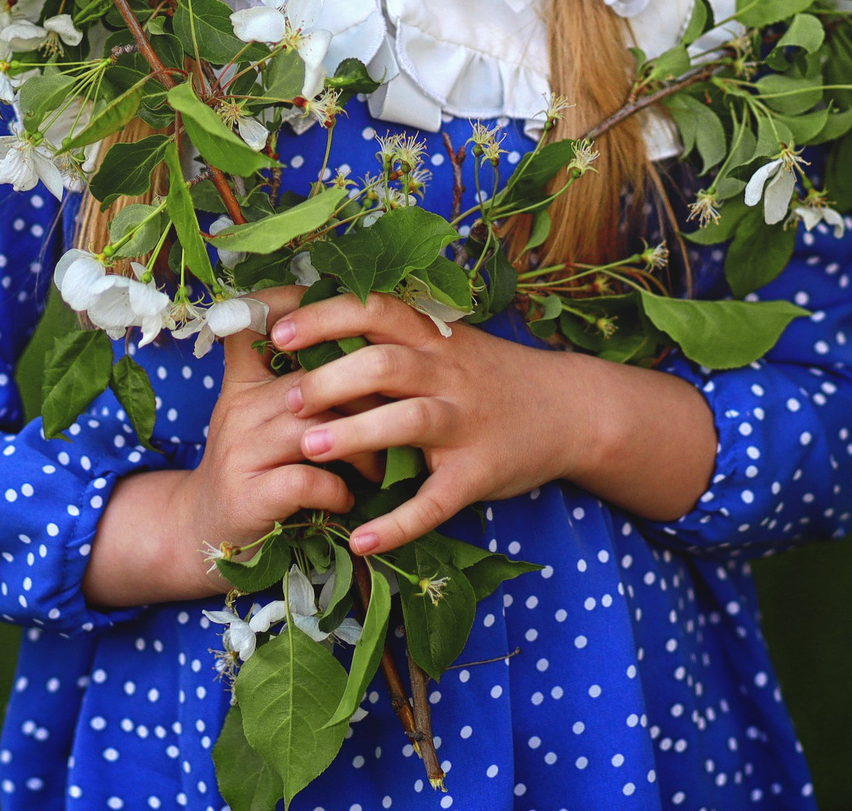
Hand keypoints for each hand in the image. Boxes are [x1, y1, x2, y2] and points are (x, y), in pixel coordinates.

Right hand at [80, 287, 353, 606]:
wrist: (202, 530)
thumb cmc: (251, 466)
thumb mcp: (260, 413)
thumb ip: (293, 381)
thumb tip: (360, 343)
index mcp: (245, 382)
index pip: (256, 325)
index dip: (291, 306)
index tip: (344, 311)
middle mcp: (240, 407)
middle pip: (314, 379)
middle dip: (367, 398)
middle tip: (398, 417)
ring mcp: (243, 450)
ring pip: (318, 426)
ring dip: (362, 447)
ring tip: (381, 466)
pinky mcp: (251, 495)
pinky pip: (308, 479)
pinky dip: (339, 490)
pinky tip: (347, 499)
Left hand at [270, 291, 718, 555]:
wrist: (571, 409)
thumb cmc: (489, 375)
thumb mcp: (447, 342)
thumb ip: (393, 334)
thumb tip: (315, 322)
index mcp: (432, 338)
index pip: (375, 311)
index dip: (325, 317)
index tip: (280, 331)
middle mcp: (447, 374)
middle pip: (385, 363)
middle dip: (332, 378)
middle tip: (288, 398)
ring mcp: (465, 423)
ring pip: (409, 421)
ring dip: (358, 434)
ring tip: (310, 450)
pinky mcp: (478, 473)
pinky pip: (436, 501)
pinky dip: (399, 522)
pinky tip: (363, 539)